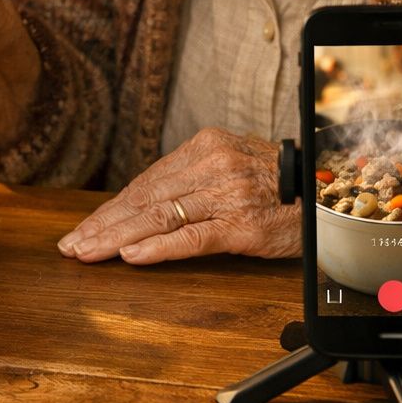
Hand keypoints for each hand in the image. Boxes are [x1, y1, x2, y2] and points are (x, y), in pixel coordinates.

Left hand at [58, 127, 300, 264]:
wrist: (329, 191)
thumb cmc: (279, 184)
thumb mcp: (232, 166)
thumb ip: (192, 180)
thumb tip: (144, 205)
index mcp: (204, 147)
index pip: (146, 182)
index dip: (111, 208)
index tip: (84, 227)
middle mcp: (211, 165)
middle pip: (144, 198)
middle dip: (103, 224)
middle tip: (72, 244)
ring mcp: (226, 194)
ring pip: (159, 216)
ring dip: (117, 238)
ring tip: (88, 252)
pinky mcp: (241, 224)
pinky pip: (191, 237)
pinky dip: (157, 247)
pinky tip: (130, 256)